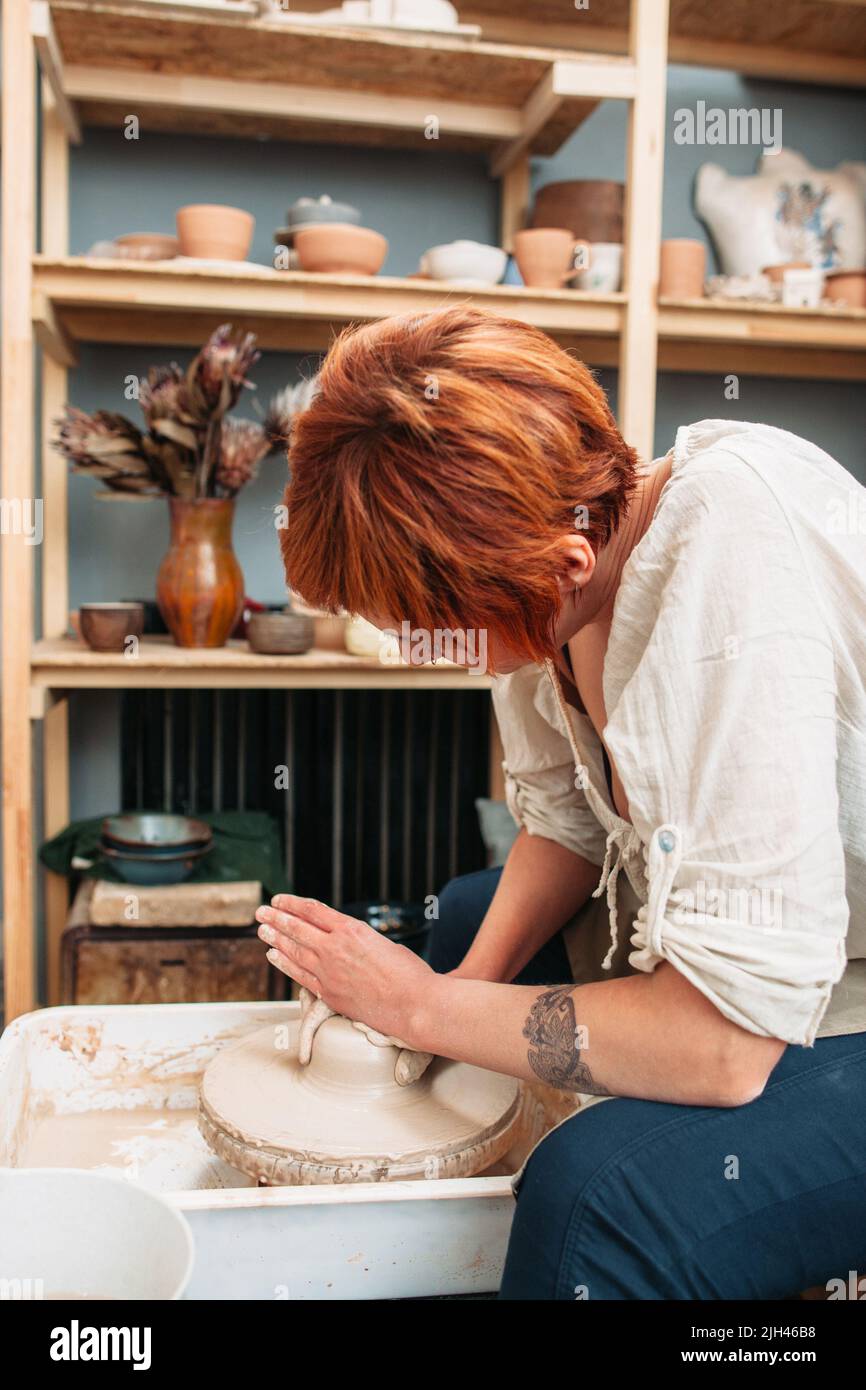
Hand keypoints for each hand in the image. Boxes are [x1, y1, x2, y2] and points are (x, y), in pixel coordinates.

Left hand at [255, 894, 434, 1047]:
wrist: (414, 1006)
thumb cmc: (410, 975)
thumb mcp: (386, 945)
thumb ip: (364, 943)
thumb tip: (353, 946)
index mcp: (353, 930)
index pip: (314, 911)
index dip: (293, 904)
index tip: (280, 901)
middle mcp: (336, 948)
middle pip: (297, 928)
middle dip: (276, 918)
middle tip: (261, 912)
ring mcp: (329, 972)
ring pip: (294, 950)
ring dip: (275, 939)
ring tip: (262, 931)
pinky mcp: (329, 994)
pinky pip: (299, 975)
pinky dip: (284, 963)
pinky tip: (274, 956)